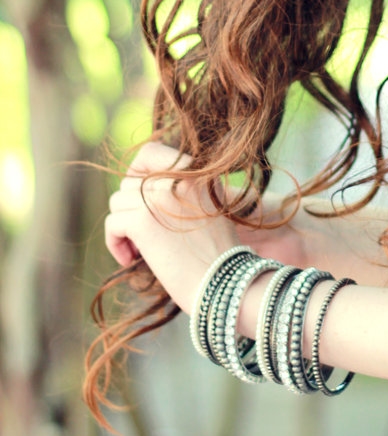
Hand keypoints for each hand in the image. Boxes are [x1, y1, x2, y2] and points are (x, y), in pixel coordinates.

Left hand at [105, 142, 241, 314]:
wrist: (226, 283)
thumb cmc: (217, 255)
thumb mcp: (207, 208)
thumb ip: (178, 192)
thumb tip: (133, 188)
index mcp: (196, 172)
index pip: (148, 152)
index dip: (135, 173)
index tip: (140, 200)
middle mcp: (177, 177)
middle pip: (128, 184)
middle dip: (131, 210)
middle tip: (144, 238)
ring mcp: (159, 197)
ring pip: (117, 204)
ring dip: (123, 229)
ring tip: (139, 251)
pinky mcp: (143, 221)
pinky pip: (112, 224)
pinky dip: (115, 243)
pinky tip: (131, 259)